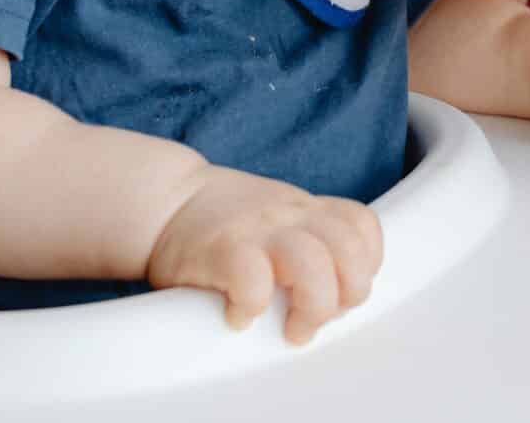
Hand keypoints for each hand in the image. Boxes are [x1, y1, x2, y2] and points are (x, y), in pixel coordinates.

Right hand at [145, 166, 382, 344]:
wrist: (164, 199)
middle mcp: (289, 215)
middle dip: (347, 294)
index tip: (344, 289)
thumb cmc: (222, 222)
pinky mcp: (222, 248)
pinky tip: (240, 315)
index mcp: (306, 209)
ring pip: (312, 263)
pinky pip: (254, 279)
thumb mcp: (277, 218)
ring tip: (292, 328)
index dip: (365, 263)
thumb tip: (337, 299)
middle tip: (318, 317)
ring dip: (312, 306)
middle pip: (348, 249)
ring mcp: (257, 229)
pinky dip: (253, 305)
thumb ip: (308, 244)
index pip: (361, 225)